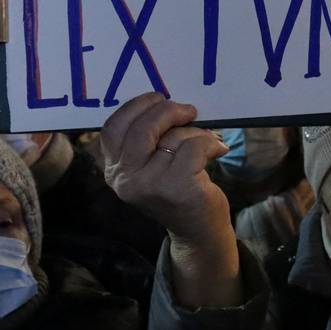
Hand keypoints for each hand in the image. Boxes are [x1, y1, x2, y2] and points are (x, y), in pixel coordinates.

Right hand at [101, 94, 241, 308]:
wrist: (198, 230)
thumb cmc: (176, 188)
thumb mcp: (150, 166)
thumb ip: (146, 140)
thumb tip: (165, 101)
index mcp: (114, 171)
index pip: (112, 129)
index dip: (135, 107)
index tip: (158, 99)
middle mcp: (125, 180)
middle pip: (140, 128)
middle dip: (167, 111)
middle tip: (188, 110)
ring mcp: (150, 186)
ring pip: (172, 137)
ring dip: (194, 131)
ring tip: (206, 139)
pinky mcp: (177, 188)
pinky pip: (194, 146)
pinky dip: (210, 143)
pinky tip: (218, 150)